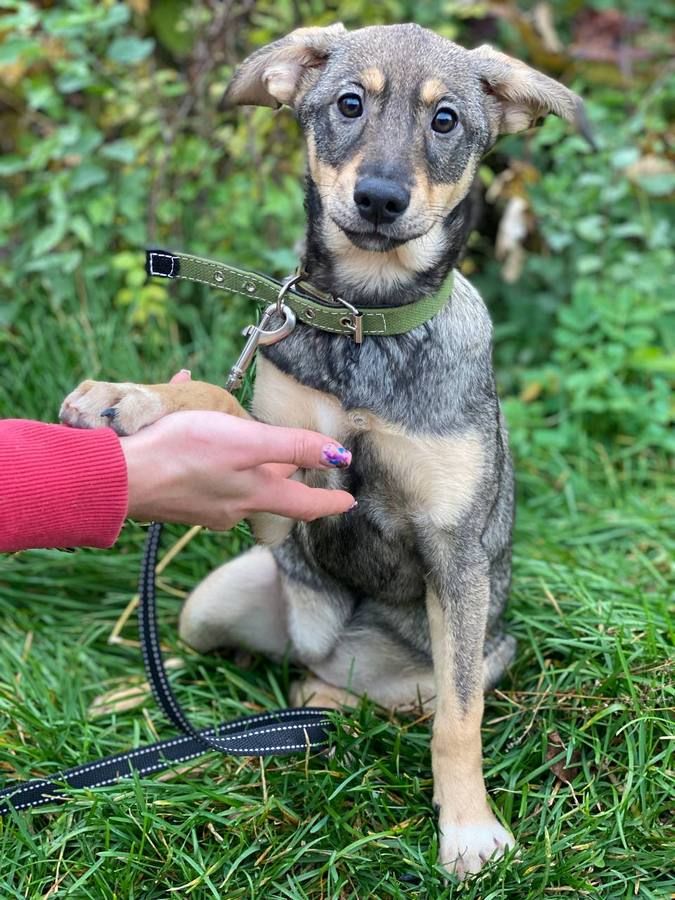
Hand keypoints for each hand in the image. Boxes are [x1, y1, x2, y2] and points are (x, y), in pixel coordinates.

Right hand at [119, 407, 354, 529]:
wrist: (120, 477)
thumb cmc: (182, 454)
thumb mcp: (246, 442)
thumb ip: (293, 448)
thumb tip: (338, 457)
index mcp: (254, 495)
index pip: (304, 505)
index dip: (330, 502)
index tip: (348, 502)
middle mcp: (232, 507)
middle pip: (269, 493)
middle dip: (283, 477)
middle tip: (298, 464)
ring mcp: (203, 507)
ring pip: (235, 484)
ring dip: (243, 461)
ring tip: (241, 437)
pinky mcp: (177, 499)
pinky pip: (204, 474)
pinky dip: (208, 454)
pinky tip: (192, 427)